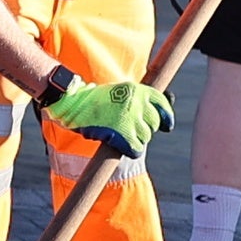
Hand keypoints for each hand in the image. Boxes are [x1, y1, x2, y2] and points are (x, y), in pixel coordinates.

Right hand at [45, 78, 171, 155]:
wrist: (73, 103)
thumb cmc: (93, 100)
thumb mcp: (119, 92)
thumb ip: (137, 100)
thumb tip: (162, 111)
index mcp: (137, 90)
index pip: (161, 102)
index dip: (166, 116)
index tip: (167, 126)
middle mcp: (137, 103)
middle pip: (153, 123)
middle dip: (145, 129)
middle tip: (130, 130)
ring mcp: (130, 118)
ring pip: (145, 137)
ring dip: (136, 140)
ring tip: (121, 136)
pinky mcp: (122, 134)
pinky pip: (136, 148)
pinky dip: (132, 150)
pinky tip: (123, 147)